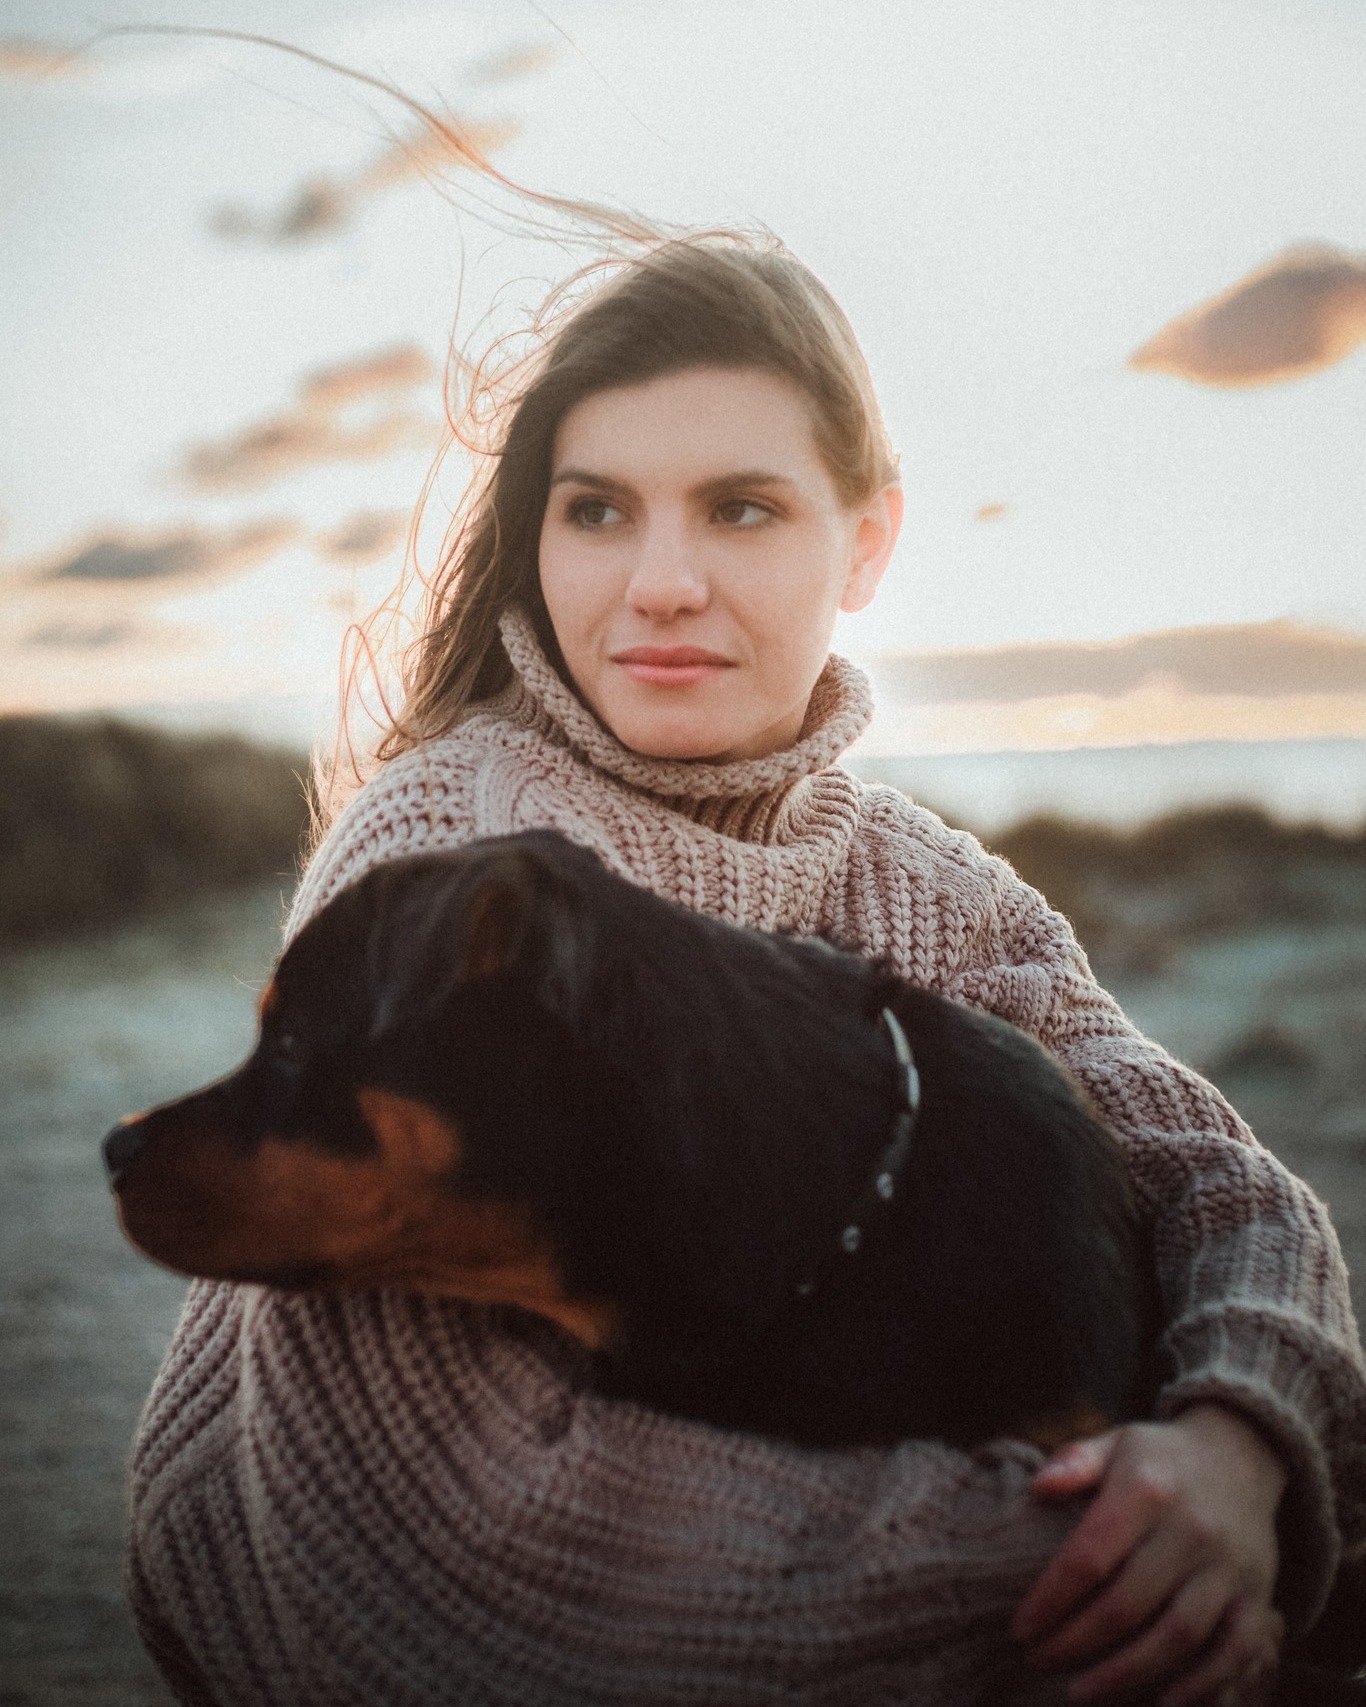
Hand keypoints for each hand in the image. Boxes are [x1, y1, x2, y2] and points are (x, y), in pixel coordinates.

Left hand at [1011, 1404, 1287, 1704]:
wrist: (1239, 1458)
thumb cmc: (1158, 1460)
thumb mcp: (1115, 1443)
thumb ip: (1075, 1461)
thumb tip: (1038, 1488)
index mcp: (1146, 1490)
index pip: (1090, 1556)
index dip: (1051, 1600)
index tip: (1020, 1630)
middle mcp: (1191, 1530)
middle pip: (1127, 1605)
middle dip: (1076, 1643)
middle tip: (1039, 1662)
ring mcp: (1229, 1568)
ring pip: (1177, 1637)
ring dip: (1126, 1674)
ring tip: (1080, 1692)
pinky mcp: (1258, 1599)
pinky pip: (1232, 1654)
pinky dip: (1198, 1687)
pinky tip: (1158, 1704)